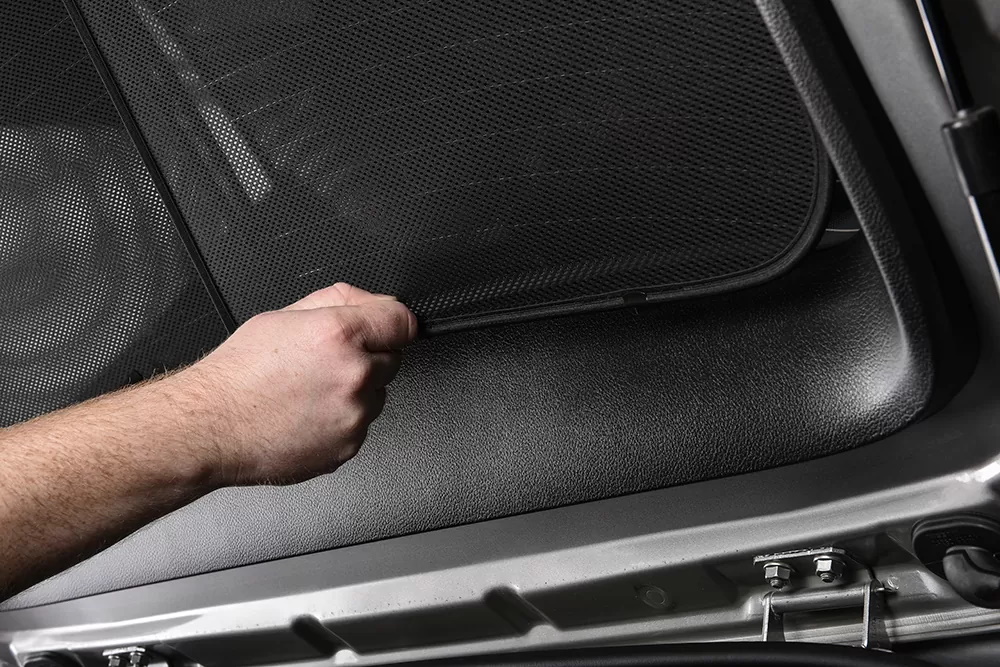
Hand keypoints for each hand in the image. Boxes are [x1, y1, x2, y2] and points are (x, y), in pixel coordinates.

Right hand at [170, 283, 416, 485]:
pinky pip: (361, 425)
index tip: (387, 327)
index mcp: (339, 335)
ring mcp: (354, 415)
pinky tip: (307, 415)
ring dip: (355, 391)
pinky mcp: (349, 446)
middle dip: (367, 356)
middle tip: (324, 362)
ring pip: (378, 395)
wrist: (210, 427)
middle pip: (392, 358)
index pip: (403, 321)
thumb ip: (337, 302)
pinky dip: (342, 420)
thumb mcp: (283, 315)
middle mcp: (353, 375)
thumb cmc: (237, 375)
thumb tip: (370, 302)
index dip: (391, 321)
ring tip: (309, 392)